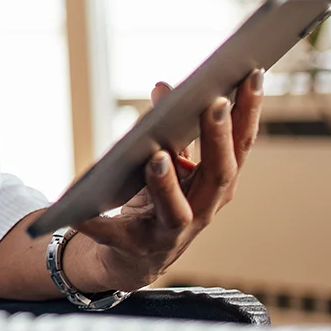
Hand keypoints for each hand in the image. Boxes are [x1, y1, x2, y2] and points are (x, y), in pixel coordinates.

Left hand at [70, 71, 262, 293]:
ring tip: (156, 156)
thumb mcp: (168, 160)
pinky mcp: (133, 248)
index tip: (252, 74)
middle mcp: (203, 210)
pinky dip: (96, 223)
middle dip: (218, 139)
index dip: (250, 112)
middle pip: (219, 175)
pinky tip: (78, 211)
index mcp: (216, 184)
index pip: (240, 145)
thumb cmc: (158, 200)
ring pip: (176, 211)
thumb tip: (165, 87)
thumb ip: (170, 127)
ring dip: (167, 183)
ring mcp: (171, 234)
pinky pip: (113, 235)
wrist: (132, 257)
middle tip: (215, 103)